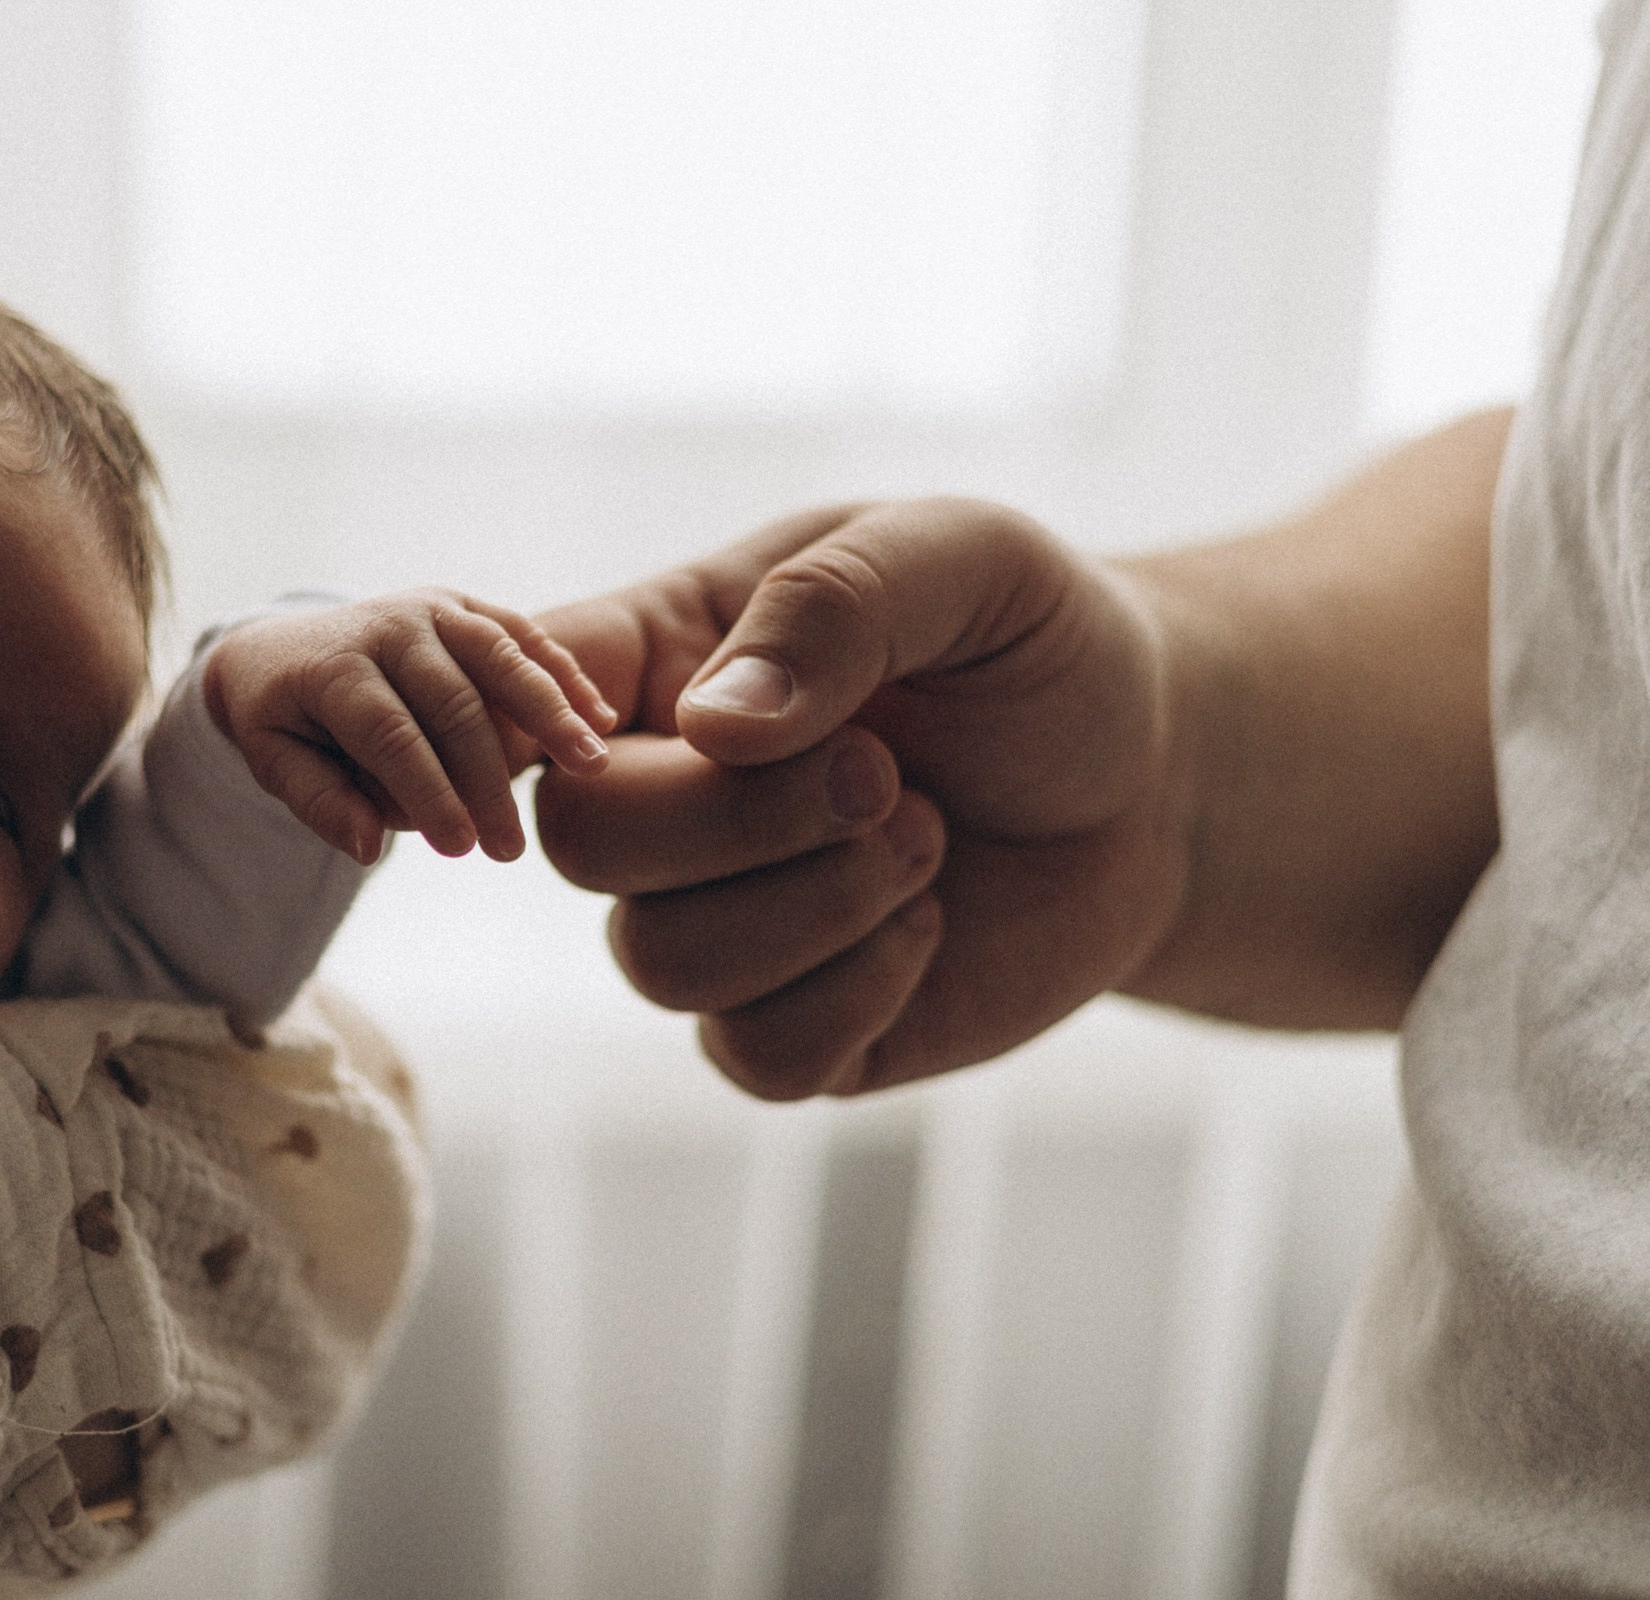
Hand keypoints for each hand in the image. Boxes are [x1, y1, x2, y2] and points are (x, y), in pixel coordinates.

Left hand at [205, 589, 619, 864]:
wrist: (280, 646)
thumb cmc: (282, 719)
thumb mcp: (274, 762)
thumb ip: (320, 802)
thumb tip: (369, 848)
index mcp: (334, 665)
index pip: (390, 734)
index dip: (428, 791)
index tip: (458, 848)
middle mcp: (388, 626)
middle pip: (452, 702)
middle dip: (487, 779)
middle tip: (509, 849)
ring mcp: (431, 609)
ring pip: (500, 657)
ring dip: (551, 712)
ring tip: (592, 766)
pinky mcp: (464, 608)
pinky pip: (521, 635)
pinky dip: (562, 674)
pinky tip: (602, 720)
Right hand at [536, 499, 1186, 1098]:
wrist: (1159, 785)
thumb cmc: (1040, 648)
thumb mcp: (968, 562)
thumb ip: (837, 604)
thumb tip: (712, 728)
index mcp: (663, 661)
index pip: (519, 685)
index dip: (518, 717)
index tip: (605, 731)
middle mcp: (660, 795)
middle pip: (583, 844)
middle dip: (747, 820)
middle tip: (888, 776)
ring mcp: (712, 918)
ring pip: (660, 962)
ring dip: (824, 905)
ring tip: (926, 838)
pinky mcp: (784, 1025)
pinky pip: (751, 1054)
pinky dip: (857, 995)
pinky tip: (922, 928)